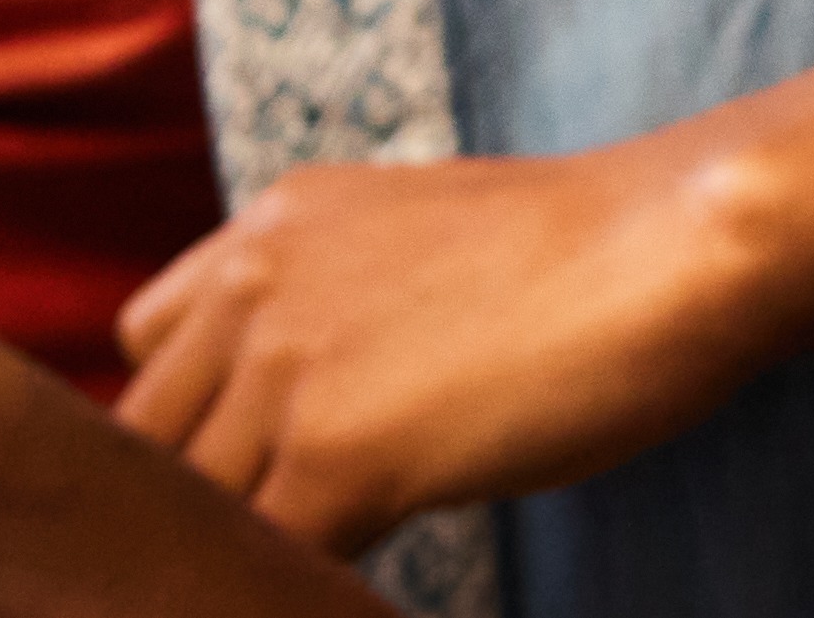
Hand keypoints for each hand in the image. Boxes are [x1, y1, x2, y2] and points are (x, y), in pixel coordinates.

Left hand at [108, 68, 813, 556]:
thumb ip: (338, 301)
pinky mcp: (335, 456)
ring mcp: (284, 373)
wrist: (666, 248)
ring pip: (194, 504)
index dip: (188, 427)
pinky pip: (267, 556)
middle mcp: (250, 287)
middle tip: (247, 545)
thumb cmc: (585, 257)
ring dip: (239, 549)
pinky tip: (344, 588)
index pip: (149, 350)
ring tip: (294, 568)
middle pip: (147, 433)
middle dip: (193, 498)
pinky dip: (291, 584)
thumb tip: (336, 390)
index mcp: (266, 230)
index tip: (236, 478)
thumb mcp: (416, 236)